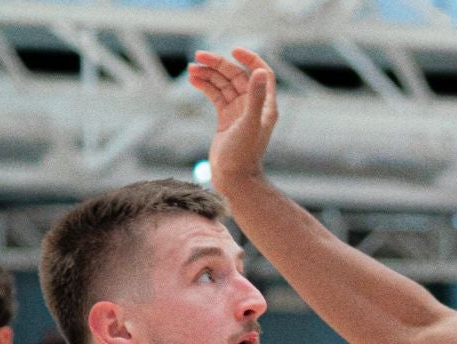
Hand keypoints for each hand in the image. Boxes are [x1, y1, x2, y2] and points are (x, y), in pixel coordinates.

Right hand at [189, 47, 278, 190]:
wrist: (234, 180)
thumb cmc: (244, 156)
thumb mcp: (249, 124)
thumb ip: (255, 97)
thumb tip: (259, 72)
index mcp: (265, 105)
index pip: (262, 72)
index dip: (250, 59)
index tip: (233, 51)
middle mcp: (253, 106)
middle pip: (237, 76)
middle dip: (219, 64)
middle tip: (198, 56)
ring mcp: (238, 112)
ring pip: (224, 85)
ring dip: (209, 74)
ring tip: (191, 68)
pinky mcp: (225, 119)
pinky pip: (215, 96)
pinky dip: (205, 86)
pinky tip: (193, 79)